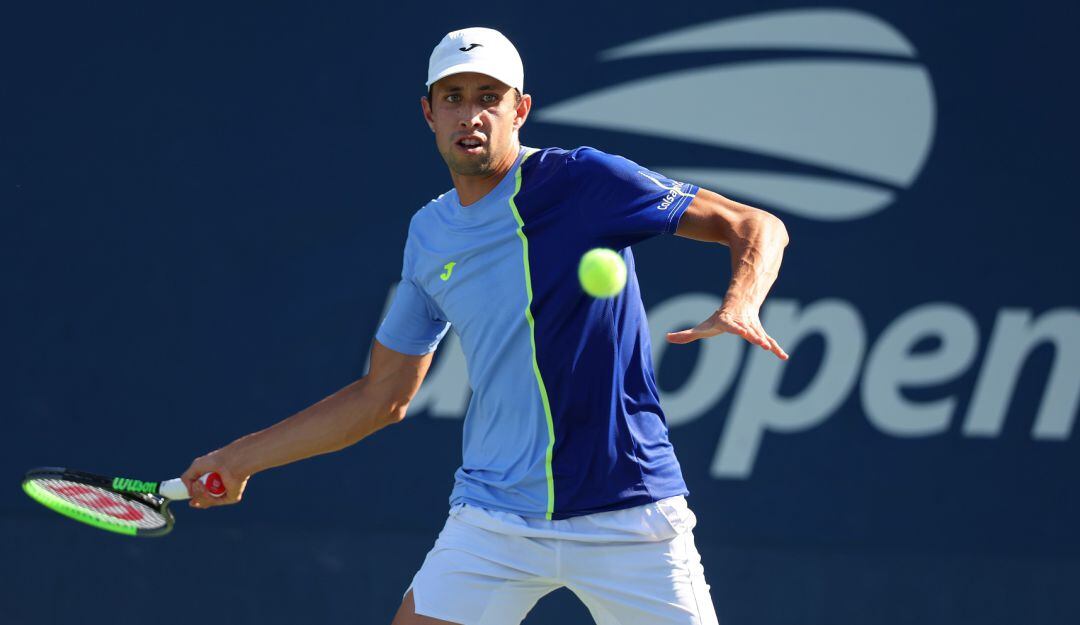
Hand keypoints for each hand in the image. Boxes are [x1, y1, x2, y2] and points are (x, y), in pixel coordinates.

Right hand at [180, 450, 250, 508]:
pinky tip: (205, 488)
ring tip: (200, 483)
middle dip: (196, 495)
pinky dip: (207, 497)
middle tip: (197, 483)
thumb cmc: (215, 461)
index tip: (191, 502)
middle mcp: (220, 488)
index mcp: (213, 481)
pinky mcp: (232, 497)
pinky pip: (216, 502)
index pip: (203, 496)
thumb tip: (189, 494)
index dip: (196, 500)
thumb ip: (187, 478)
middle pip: (203, 501)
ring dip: (199, 495)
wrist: (229, 462)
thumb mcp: (196, 467)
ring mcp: (226, 493)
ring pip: (207, 503)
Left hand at [666, 303, 788, 359]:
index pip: (730, 325)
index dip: (736, 328)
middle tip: (759, 342)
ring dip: (765, 342)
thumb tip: (666, 337)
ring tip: (770, 349)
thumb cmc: (718, 319)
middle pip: (747, 330)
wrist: (739, 305)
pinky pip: (770, 341)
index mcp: (727, 322)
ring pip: (760, 335)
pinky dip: (776, 349)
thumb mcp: (702, 327)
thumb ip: (686, 335)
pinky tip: (783, 357)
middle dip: (753, 335)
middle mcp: (742, 325)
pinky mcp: (760, 334)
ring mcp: (752, 329)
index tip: (741, 330)